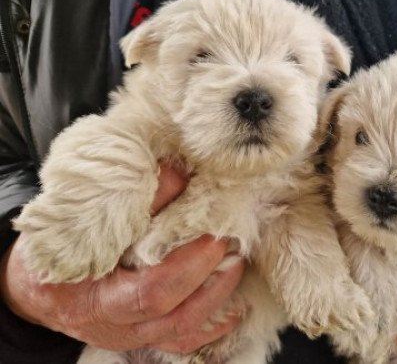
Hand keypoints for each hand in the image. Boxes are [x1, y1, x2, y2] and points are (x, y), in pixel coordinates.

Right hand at [0, 163, 243, 353]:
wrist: (37, 288)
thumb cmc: (56, 250)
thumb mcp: (83, 221)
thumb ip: (137, 201)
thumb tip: (181, 175)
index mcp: (96, 298)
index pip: (152, 292)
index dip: (188, 267)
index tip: (212, 236)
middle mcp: (116, 326)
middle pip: (175, 315)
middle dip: (211, 279)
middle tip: (231, 242)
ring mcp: (131, 338)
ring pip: (183, 331)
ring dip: (217, 298)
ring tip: (237, 263)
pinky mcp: (142, 338)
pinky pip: (183, 342)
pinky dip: (212, 325)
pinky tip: (234, 305)